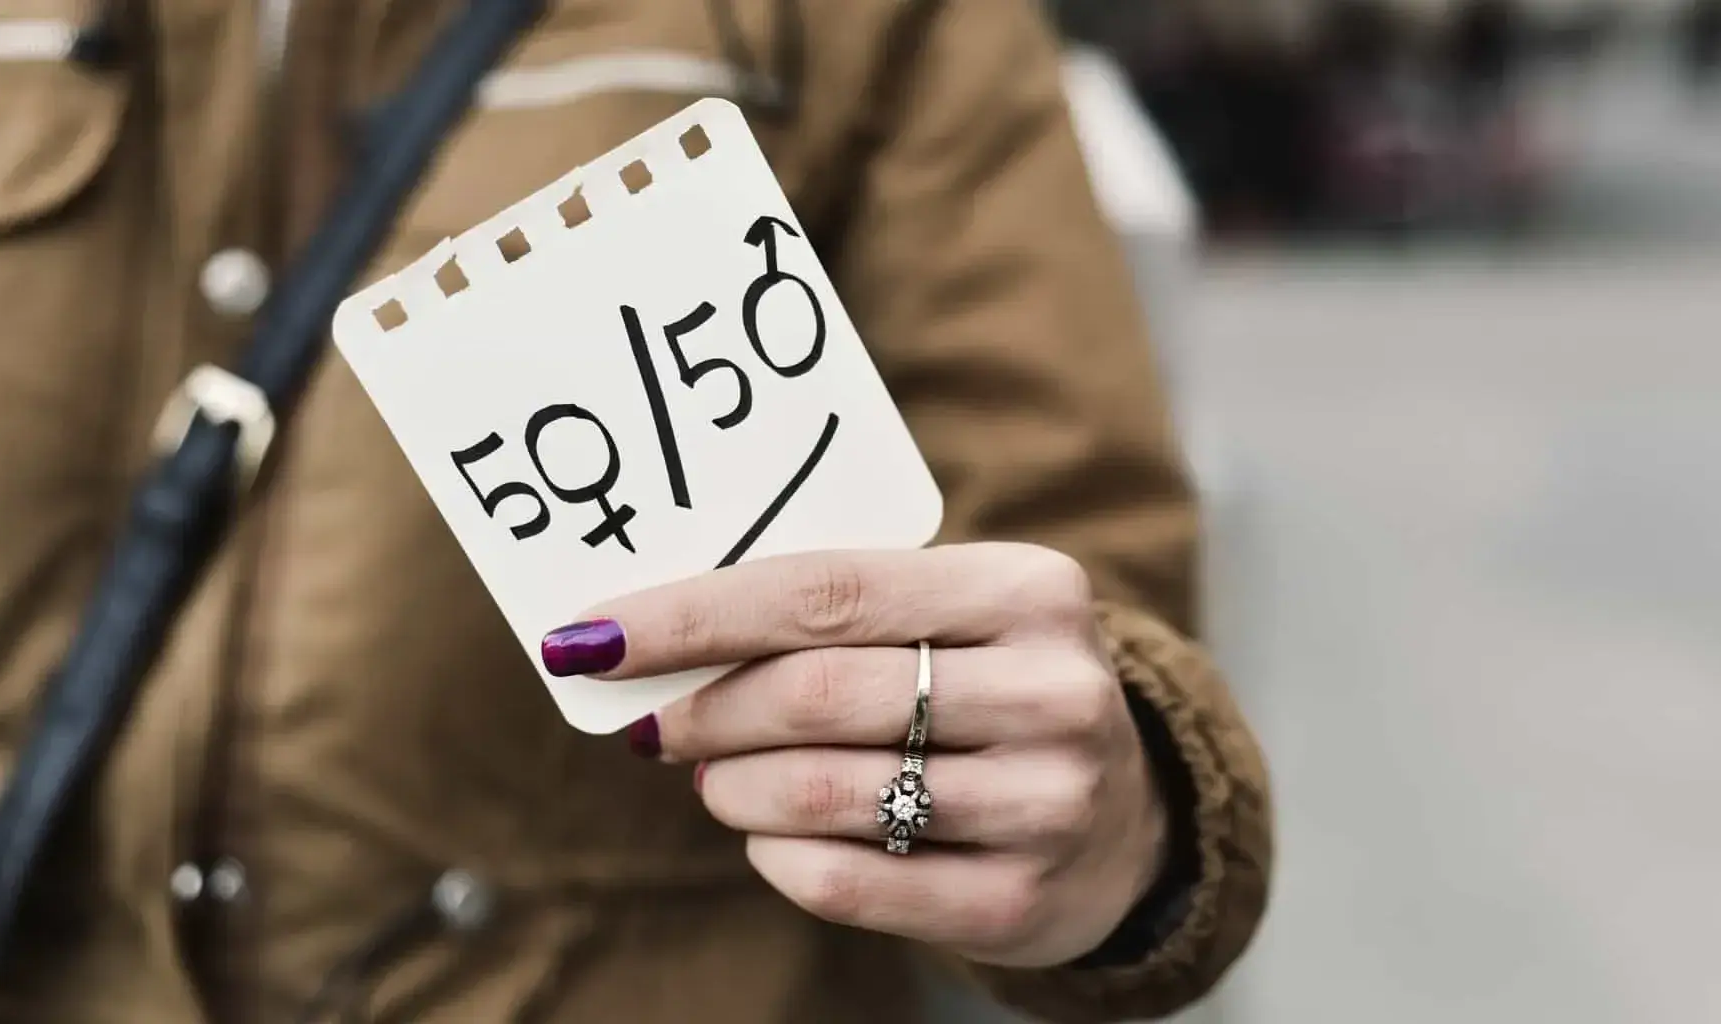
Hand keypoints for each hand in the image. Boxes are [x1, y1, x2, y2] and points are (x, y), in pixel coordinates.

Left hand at [542, 542, 1170, 967]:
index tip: (592, 636)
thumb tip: (655, 632)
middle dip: (705, 708)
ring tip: (712, 776)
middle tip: (650, 722)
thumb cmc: (993, 693)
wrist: (1128, 822)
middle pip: (818, 691)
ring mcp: (1046, 802)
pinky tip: (768, 834)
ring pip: (827, 793)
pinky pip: (848, 881)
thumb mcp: (956, 620)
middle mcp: (1051, 690)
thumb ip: (840, 610)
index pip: (827, 589)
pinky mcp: (1022, 898)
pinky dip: (777, 855)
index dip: (693, 614)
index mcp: (1029, 589)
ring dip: (732, 785)